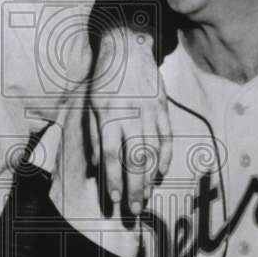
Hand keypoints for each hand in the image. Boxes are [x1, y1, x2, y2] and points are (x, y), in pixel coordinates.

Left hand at [87, 27, 171, 214]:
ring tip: (146, 196)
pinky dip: (164, 158)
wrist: (128, 48)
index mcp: (109, 116)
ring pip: (153, 152)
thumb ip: (93, 136)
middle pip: (135, 159)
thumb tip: (96, 165)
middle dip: (135, 187)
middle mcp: (131, 116)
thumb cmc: (105, 79)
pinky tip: (160, 173)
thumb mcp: (91, 105)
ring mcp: (150, 113)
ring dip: (150, 178)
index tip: (115, 198)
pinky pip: (166, 139)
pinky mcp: (163, 108)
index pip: (110, 155)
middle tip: (135, 209)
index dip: (113, 179)